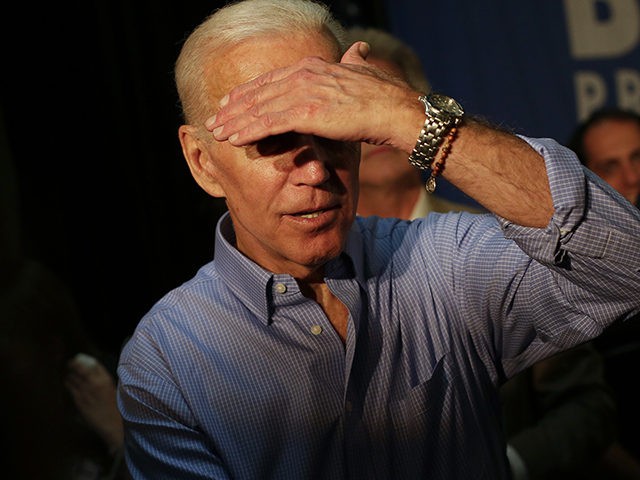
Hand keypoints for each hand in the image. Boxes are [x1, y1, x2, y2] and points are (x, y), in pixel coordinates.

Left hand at [65, 353, 123, 454]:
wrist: (116, 425)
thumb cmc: (119, 407)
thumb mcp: (116, 389)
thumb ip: (105, 380)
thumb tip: (95, 372)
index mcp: (107, 379)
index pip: (92, 363)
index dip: (84, 359)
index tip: (79, 358)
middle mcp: (95, 383)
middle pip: (80, 368)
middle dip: (74, 364)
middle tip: (70, 363)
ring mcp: (86, 393)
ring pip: (73, 377)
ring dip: (70, 374)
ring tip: (69, 372)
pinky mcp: (80, 402)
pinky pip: (71, 388)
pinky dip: (68, 383)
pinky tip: (68, 382)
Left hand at [205, 41, 421, 152]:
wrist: (397, 110)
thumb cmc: (384, 96)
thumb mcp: (363, 72)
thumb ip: (353, 63)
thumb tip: (357, 50)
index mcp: (313, 66)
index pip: (271, 79)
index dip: (248, 92)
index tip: (231, 104)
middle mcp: (304, 75)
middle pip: (259, 93)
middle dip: (234, 109)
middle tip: (214, 121)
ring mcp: (304, 93)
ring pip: (259, 109)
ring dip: (235, 122)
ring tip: (217, 133)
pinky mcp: (307, 113)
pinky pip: (270, 123)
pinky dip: (249, 131)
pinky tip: (235, 139)